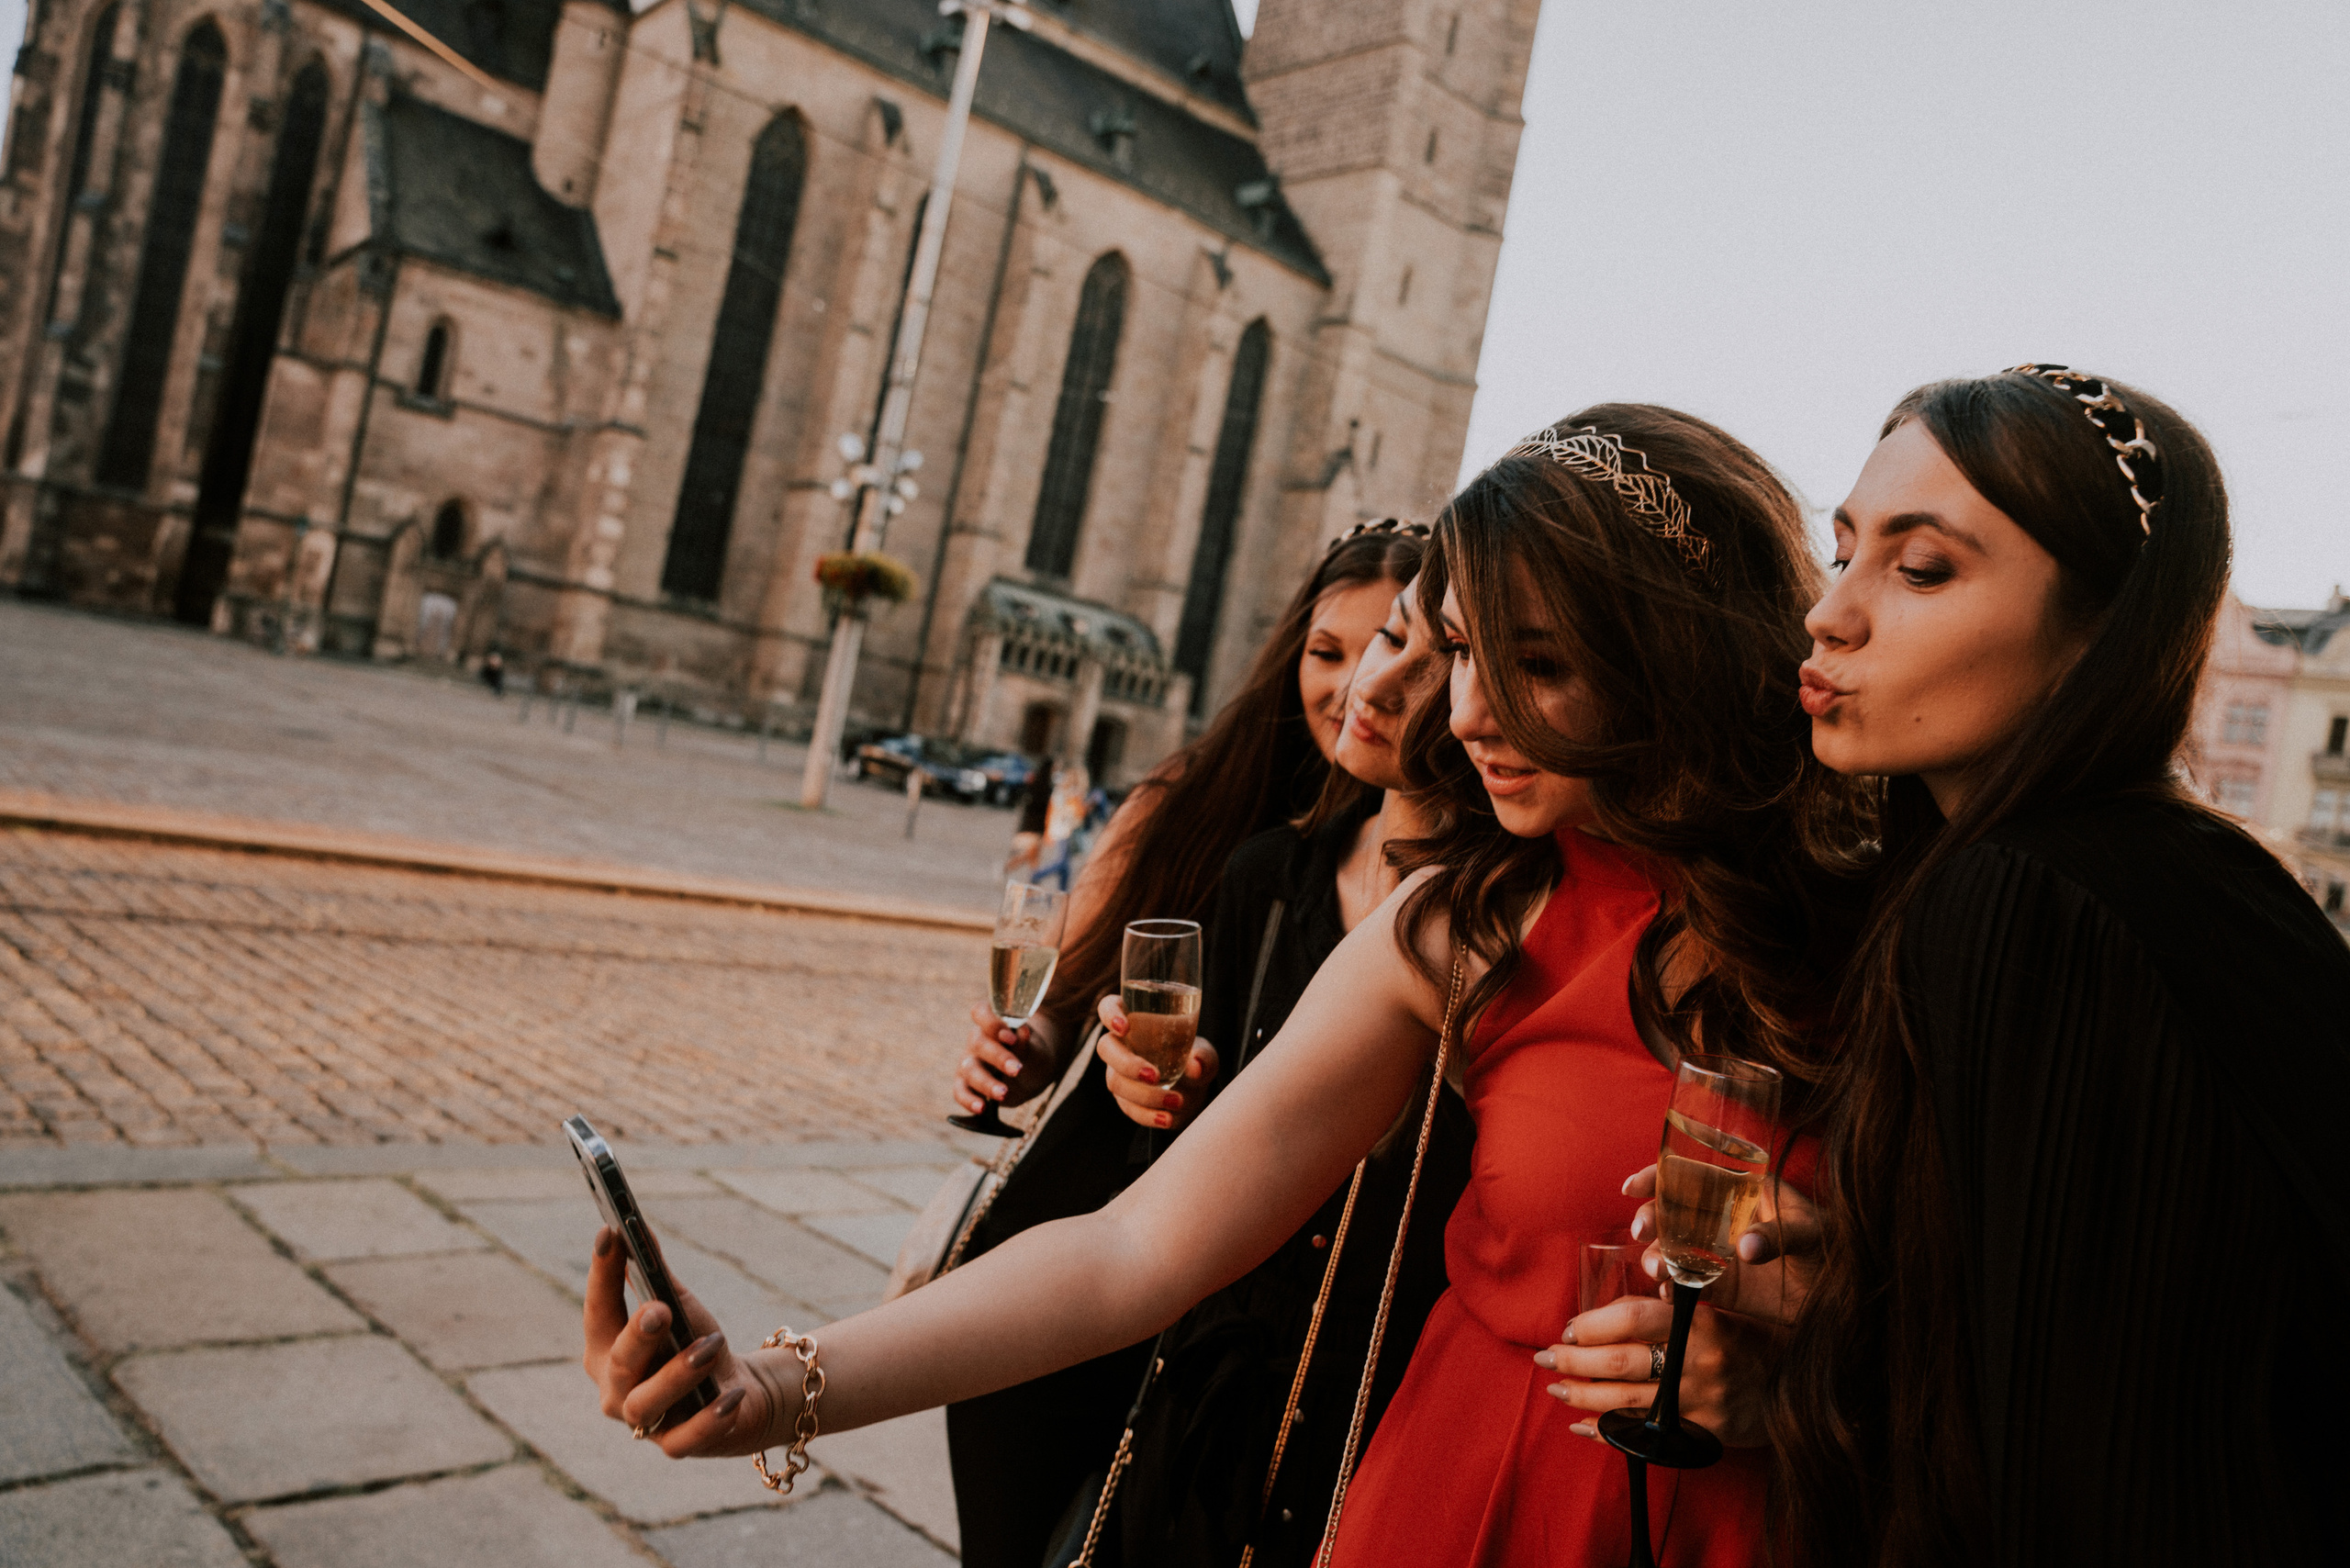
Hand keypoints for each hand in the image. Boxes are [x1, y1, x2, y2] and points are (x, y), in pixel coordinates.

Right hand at [584, 1225, 788, 1458]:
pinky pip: (684, 1439)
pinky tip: (729, 1396)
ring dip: (677, 1374)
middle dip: (637, 1335)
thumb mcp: (679, 1306)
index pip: (598, 1309)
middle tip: (661, 1309)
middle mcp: (614, 1388)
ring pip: (645, 1402)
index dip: (602, 1273)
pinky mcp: (676, 1446)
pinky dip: (706, 1419)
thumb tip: (636, 1226)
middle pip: (617, 1362)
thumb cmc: (696, 1344)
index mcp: (606, 1348)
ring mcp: (643, 1422)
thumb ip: (656, 1273)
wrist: (737, 1395)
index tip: (610, 1233)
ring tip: (710, 1347)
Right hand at [952, 1003, 1057, 1115]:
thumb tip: (1022, 1032)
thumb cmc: (1033, 1054)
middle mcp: (977, 1039)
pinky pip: (961, 1091)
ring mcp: (969, 1061)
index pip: (981, 1012)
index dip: (992, 1023)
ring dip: (986, 1082)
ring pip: (969, 1069)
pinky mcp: (966, 1083)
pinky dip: (969, 1100)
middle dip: (998, 1057)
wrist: (1033, 1073)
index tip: (1011, 1037)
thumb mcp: (1037, 1049)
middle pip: (978, 1043)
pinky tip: (982, 1108)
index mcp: (992, 1022)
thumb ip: (1027, 1043)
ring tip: (1003, 1094)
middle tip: (1017, 1069)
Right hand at [1097, 993, 1219, 1130]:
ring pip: (1116, 1082)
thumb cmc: (1195, 1059)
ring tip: (1178, 1101)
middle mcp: (1121, 1045)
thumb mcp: (1205, 1055)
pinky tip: (1167, 1119)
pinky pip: (1128, 1107)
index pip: (1110, 1007)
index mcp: (1136, 1021)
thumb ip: (1203, 1057)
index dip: (1110, 1014)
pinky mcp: (1125, 1099)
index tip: (1124, 1026)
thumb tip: (1195, 1065)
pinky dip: (1148, 1115)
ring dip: (1146, 1094)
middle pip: (1106, 1048)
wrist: (1195, 1092)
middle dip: (1127, 1063)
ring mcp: (1118, 1073)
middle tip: (1155, 1075)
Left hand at [1534, 1290, 1781, 1448]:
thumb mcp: (1715, 1313)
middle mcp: (1696, 1361)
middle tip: (1545, 1357)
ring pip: (1625, 1400)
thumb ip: (1667, 1310)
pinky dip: (1608, 1433)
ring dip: (1582, 1395)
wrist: (1795, 1386)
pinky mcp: (1701, 1433)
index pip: (1631, 1317)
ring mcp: (1699, 1401)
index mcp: (1697, 1322)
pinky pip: (1644, 1434)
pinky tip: (1583, 1428)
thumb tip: (1608, 1314)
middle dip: (1573, 1360)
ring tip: (1557, 1390)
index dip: (1592, 1324)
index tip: (1569, 1327)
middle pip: (1619, 1361)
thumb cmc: (1748, 1342)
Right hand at [1625, 1163, 1822, 1325]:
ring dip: (1656, 1256)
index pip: (1691, 1173)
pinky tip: (1669, 1294)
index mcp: (1741, 1190)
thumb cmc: (1834, 1246)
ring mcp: (1719, 1253)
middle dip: (1650, 1220)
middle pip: (1671, 1211)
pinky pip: (1686, 1284)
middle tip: (1642, 1233)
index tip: (1631, 1187)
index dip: (1657, 1176)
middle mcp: (1722, 1219)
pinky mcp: (1722, 1287)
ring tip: (1657, 1270)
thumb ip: (1780, 1235)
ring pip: (1672, 1249)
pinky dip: (1670, 1288)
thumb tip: (1746, 1248)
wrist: (1848, 1294)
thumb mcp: (1811, 1232)